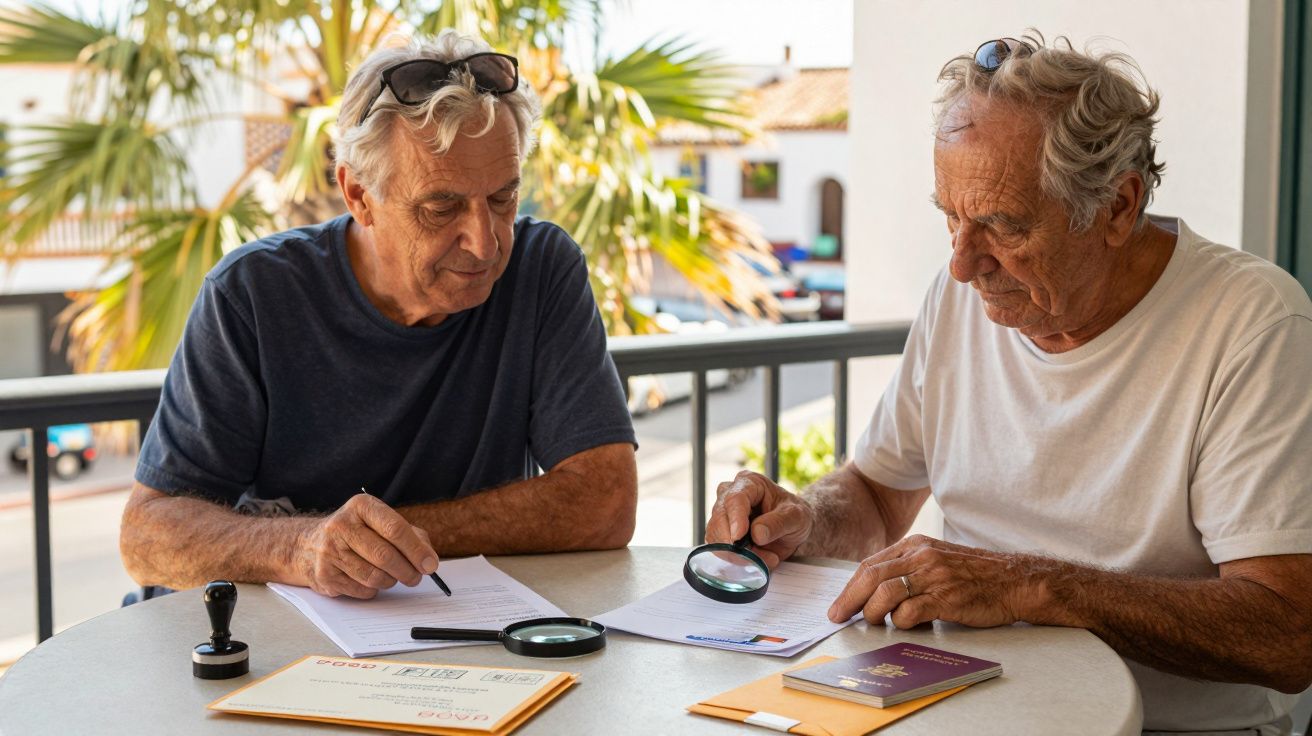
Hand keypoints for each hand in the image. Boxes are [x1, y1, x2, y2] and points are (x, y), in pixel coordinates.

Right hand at [294, 493, 438, 598]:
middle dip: (408, 571)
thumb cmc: (357, 533)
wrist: (309, 545)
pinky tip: (371, 580)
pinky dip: (374, 589)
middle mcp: (341, 526)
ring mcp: (330, 551)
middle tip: (417, 577)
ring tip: (394, 576)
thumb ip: (411, 535)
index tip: (430, 564)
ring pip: (375, 576)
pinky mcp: (325, 575)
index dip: (416, 549)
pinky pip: (362, 590)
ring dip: (392, 581)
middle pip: (385, 555)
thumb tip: (429, 559)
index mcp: (361, 506)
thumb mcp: (381, 522)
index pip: (394, 528)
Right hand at [705, 470, 812, 568]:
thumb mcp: (796, 516)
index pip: (735, 498)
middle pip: (720, 517)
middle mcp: (730, 494)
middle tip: (760, 557)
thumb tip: (757, 534)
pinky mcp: (720, 532)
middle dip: (736, 542)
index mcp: (750, 482)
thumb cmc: (793, 515)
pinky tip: (756, 559)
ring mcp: (723, 514)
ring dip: (738, 554)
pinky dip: (736, 559)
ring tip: (766, 557)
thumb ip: (778, 523)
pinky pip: (719, 549)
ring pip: (716, 536)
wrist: (791, 528)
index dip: (735, 518)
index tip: (738, 537)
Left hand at [827, 534, 1036, 627]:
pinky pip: (909, 612)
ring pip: (884, 594)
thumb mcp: (937, 559)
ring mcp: (934, 577)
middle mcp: (921, 557)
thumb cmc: (975, 574)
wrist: (1015, 581)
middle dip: (849, 599)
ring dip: (872, 613)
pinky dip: (899, 622)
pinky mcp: (946, 599)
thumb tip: (874, 591)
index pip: (870, 564)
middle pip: (871, 577)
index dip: (850, 586)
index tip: (839, 604)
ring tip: (873, 623)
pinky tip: (904, 624)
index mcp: (916, 545)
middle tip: (838, 616)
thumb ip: (908, 568)